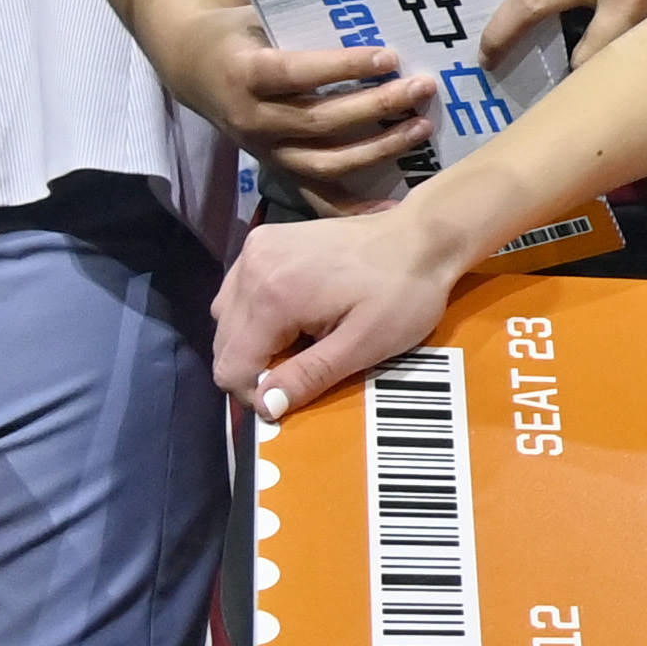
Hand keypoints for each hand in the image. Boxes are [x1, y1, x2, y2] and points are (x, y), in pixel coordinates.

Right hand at [166, 4, 434, 205]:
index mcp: (246, 75)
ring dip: (379, 148)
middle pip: (321, 120)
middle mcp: (254, 119)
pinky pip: (318, 196)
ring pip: (327, 161)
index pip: (299, 74)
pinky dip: (354, 209)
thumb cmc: (241, 36)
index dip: (344, 67)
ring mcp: (267, 151)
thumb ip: (305, 26)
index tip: (390, 57)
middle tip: (421, 87)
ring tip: (421, 127)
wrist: (195, 69)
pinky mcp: (279, 171)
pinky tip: (393, 209)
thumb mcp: (261, 19)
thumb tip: (372, 18)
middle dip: (377, 105)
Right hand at [215, 210, 473, 417]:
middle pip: (224, 342)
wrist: (422, 238)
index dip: (256, 392)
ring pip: (226, 317)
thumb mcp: (364, 344)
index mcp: (271, 297)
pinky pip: (238, 290)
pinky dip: (257, 311)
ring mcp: (254, 249)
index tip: (292, 392)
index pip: (230, 366)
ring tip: (302, 338)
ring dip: (255, 339)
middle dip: (258, 364)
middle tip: (305, 363)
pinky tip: (294, 313)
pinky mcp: (263, 239)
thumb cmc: (403, 293)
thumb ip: (309, 376)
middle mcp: (250, 268)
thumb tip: (265, 407)